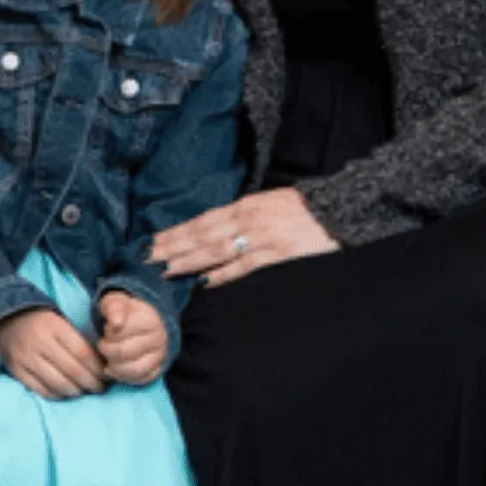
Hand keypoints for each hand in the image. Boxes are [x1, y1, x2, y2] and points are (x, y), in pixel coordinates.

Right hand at [0, 308, 105, 399]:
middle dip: (91, 383)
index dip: (97, 368)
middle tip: (99, 388)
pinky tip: (64, 392)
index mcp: (54, 326)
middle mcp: (39, 342)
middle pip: (73, 370)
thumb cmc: (41, 321)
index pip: (82, 352)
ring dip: (76, 391)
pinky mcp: (16, 370)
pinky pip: (41, 390)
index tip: (106, 375)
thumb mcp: (60, 322)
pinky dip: (57, 395)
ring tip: (83, 391)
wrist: (5, 318)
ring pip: (58, 384)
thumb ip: (78, 340)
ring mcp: (25, 357)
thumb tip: (101, 365)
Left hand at [95, 292, 167, 384]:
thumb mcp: (116, 302)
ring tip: (108, 359)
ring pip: (134, 370)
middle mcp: (158, 339)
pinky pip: (142, 379)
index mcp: (149, 320)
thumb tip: (116, 323)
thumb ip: (114, 308)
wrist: (145, 319)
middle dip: (107, 351)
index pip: (119, 334)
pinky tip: (115, 369)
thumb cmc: (126, 311)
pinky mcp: (159, 368)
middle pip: (123, 353)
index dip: (107, 334)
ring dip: (115, 367)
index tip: (106, 330)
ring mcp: (161, 355)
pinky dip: (125, 377)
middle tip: (103, 345)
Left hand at [150, 188, 337, 286]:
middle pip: (203, 236)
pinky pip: (244, 267)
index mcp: (244, 205)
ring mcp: (262, 239)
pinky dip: (222, 275)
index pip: (202, 221)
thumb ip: (239, 217)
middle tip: (148, 259)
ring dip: (189, 262)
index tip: (153, 241)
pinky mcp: (278, 255)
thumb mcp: (266, 203)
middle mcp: (248, 220)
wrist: (338, 210)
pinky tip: (204, 282)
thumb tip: (209, 232)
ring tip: (166, 270)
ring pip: (217, 252)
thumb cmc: (300, 208)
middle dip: (174, 248)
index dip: (176, 232)